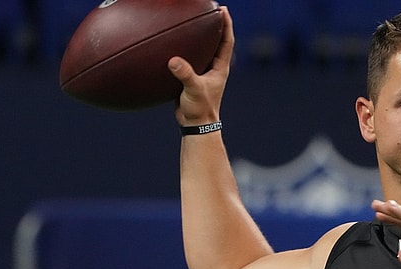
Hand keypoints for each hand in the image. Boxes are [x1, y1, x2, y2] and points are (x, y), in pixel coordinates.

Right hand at [167, 6, 233, 125]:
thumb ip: (185, 75)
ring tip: (193, 22)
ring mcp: (203, 73)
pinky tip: (174, 44)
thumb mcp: (193, 90)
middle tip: (210, 10)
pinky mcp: (192, 78)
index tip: (223, 10)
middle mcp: (214, 68)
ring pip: (203, 50)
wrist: (196, 125)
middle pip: (217, 41)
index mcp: (220, 68)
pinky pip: (190, 59)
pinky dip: (185, 50)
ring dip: (200, 37)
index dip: (226, 25)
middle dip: (215, 25)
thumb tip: (174, 61)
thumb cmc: (200, 109)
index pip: (227, 41)